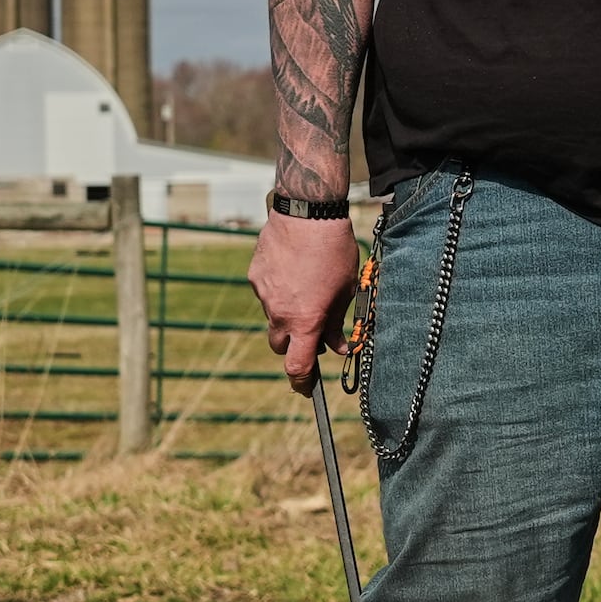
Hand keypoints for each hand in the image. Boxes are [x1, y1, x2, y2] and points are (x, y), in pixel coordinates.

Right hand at [250, 214, 359, 395]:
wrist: (307, 214)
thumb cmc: (333, 252)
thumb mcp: (345, 291)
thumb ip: (339, 323)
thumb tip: (340, 347)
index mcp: (305, 321)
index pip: (297, 366)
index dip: (301, 382)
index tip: (306, 387)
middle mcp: (279, 313)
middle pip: (280, 345)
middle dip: (293, 344)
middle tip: (311, 328)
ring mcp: (263, 295)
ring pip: (273, 316)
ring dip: (287, 312)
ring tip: (306, 285)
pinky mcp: (254, 276)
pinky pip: (266, 293)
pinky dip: (278, 290)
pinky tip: (293, 269)